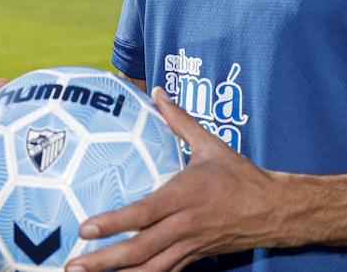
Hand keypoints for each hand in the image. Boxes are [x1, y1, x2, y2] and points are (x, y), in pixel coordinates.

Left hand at [66, 87, 290, 271]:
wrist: (273, 210)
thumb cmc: (240, 176)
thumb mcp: (210, 144)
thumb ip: (180, 120)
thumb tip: (158, 92)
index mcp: (186, 195)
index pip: (144, 213)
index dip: (113, 224)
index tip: (85, 228)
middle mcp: (185, 225)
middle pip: (140, 249)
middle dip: (104, 260)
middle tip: (73, 265)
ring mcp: (189, 246)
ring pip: (149, 269)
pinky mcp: (194, 258)